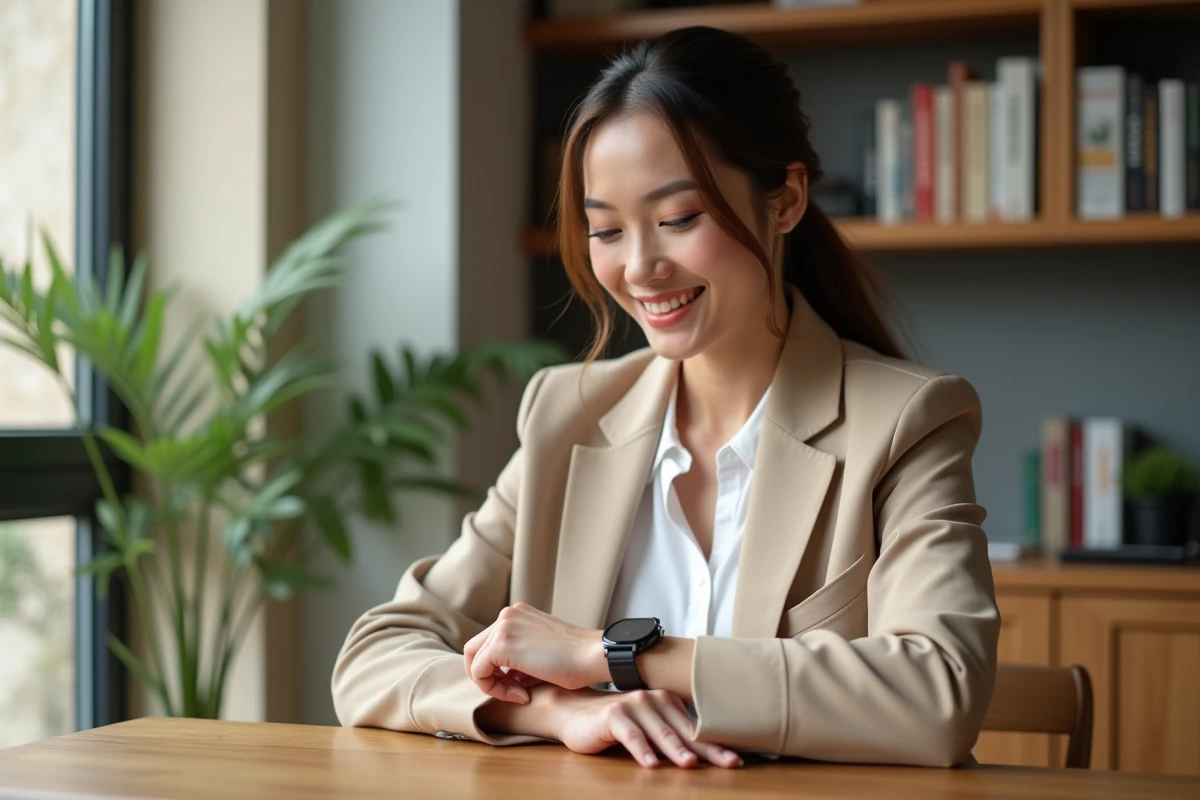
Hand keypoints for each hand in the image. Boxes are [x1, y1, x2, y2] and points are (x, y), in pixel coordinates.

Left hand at [463, 603, 607, 703]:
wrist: (595, 655)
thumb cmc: (577, 660)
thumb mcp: (541, 654)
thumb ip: (518, 661)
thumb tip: (501, 678)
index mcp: (517, 615)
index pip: (488, 645)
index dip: (497, 672)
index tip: (522, 687)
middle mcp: (507, 614)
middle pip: (475, 651)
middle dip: (489, 678)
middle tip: (515, 693)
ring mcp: (503, 626)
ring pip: (474, 661)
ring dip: (493, 685)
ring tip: (521, 695)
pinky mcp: (501, 643)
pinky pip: (479, 672)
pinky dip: (495, 689)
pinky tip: (523, 695)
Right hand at [555, 688, 741, 768]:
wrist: (573, 712)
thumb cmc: (615, 724)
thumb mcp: (647, 729)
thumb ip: (670, 735)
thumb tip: (702, 756)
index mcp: (666, 702)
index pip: (693, 729)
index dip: (714, 746)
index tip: (734, 761)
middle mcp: (653, 699)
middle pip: (683, 731)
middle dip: (706, 750)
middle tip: (727, 763)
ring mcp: (633, 705)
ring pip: (659, 732)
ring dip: (675, 749)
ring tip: (690, 764)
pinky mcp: (612, 715)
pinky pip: (630, 735)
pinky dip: (641, 750)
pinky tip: (650, 764)